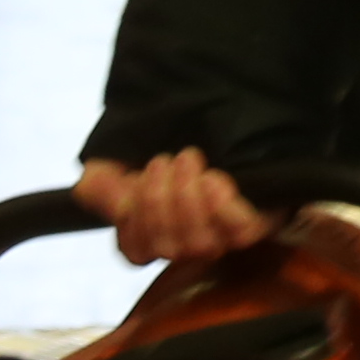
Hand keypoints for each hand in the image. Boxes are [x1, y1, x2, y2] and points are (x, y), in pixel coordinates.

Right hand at [77, 148, 271, 264]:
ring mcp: (225, 234)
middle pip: (167, 248)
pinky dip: (221, 205)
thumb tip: (112, 207)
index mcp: (154, 235)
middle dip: (158, 201)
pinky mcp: (258, 221)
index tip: (135, 176)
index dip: (132, 219)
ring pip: (200, 243)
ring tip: (188, 159)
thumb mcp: (116, 158)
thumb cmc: (161, 140)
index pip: (135, 251)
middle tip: (163, 161)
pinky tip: (212, 178)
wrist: (215, 107)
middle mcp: (189, 242)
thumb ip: (100, 185)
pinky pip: (240, 233)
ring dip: (186, 198)